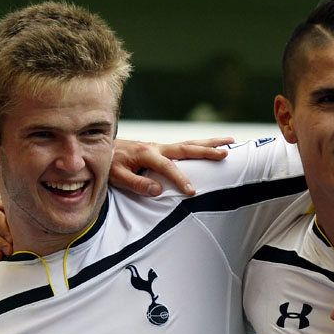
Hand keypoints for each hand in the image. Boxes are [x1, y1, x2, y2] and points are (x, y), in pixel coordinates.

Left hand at [111, 138, 232, 195]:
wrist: (102, 148)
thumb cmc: (109, 164)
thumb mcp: (116, 176)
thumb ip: (136, 184)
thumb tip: (158, 190)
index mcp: (146, 154)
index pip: (168, 167)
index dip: (180, 179)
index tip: (192, 192)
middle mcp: (156, 147)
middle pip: (187, 147)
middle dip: (207, 150)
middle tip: (226, 153)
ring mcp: (160, 146)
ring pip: (189, 143)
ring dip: (210, 143)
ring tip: (230, 141)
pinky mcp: (161, 149)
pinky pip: (184, 147)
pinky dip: (200, 146)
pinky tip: (211, 148)